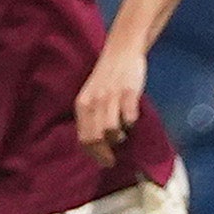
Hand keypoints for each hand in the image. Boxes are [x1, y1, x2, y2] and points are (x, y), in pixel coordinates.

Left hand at [74, 43, 146, 164]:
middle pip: (95, 138)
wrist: (121, 51)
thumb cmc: (107, 76)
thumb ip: (92, 115)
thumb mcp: (93, 96)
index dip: (93, 154)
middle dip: (104, 153)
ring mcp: (111, 98)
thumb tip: (98, 141)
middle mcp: (93, 103)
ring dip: (118, 138)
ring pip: (110, 131)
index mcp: (82, 104)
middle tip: (112, 161)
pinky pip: (129, 117)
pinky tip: (132, 119)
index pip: (83, 138)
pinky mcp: (128, 93)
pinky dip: (131, 122)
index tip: (103, 162)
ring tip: (123, 136)